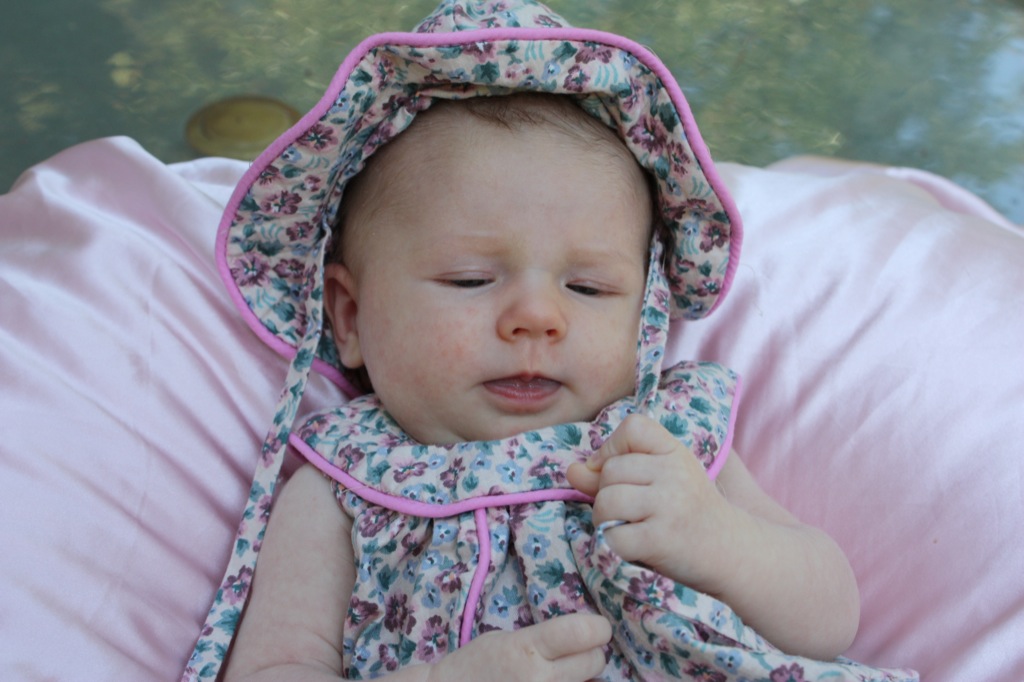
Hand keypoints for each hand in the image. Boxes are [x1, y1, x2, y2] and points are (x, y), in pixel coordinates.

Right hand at [426, 613, 610, 681]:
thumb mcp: (508, 640)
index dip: (597, 628)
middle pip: (594, 661)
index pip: (581, 632)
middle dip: (590, 655)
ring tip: (561, 675)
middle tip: (575, 655)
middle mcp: (539, 680)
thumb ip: (546, 641)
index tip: (598, 629)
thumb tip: (588, 641)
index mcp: (526, 648)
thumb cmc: (477, 666)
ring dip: (583, 679)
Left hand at [566, 414, 734, 591]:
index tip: (618, 473)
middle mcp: (674, 473)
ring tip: (629, 528)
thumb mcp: (659, 481)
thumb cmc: (687, 513)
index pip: (632, 427)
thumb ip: (611, 471)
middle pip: (609, 471)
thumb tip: (572, 470)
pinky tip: (637, 548)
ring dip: (605, 520)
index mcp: (675, 452)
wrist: (732, 553)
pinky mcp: (661, 539)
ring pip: (606, 501)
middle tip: (631, 512)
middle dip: (606, 494)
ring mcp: (669, 505)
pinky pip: (613, 536)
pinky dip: (615, 546)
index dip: (612, 449)